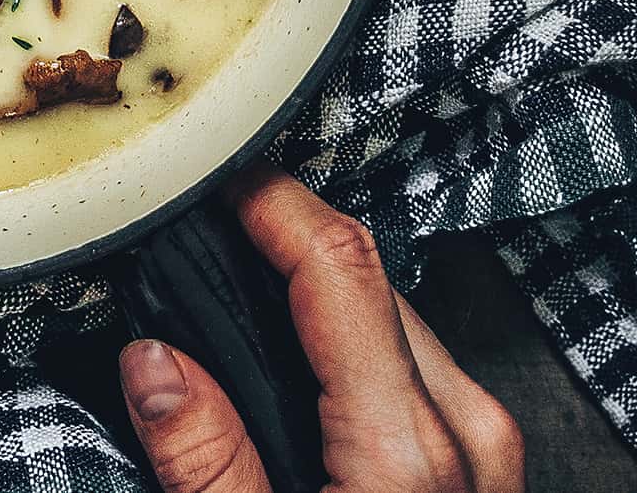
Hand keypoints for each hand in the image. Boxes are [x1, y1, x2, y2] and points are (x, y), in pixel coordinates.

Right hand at [119, 163, 525, 492]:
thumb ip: (205, 459)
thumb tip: (153, 359)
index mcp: (404, 447)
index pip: (340, 267)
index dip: (273, 200)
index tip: (214, 173)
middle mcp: (462, 429)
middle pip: (370, 274)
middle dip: (286, 231)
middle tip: (206, 221)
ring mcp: (482, 448)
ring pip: (394, 313)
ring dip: (317, 281)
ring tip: (235, 278)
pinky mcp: (479, 467)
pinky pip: (411, 362)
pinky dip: (347, 334)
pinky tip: (293, 354)